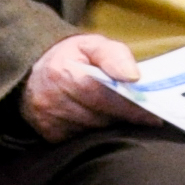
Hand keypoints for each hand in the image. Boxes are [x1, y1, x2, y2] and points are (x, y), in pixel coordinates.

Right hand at [22, 32, 158, 137]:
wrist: (31, 74)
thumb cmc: (70, 58)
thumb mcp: (92, 45)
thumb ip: (115, 55)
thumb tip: (133, 77)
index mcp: (63, 72)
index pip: (103, 95)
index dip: (130, 107)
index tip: (153, 117)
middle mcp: (51, 98)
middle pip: (101, 117)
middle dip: (122, 116)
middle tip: (139, 113)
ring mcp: (48, 119)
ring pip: (94, 131)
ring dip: (109, 124)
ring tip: (114, 113)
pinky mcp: (49, 134)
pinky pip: (83, 139)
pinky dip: (94, 132)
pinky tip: (95, 119)